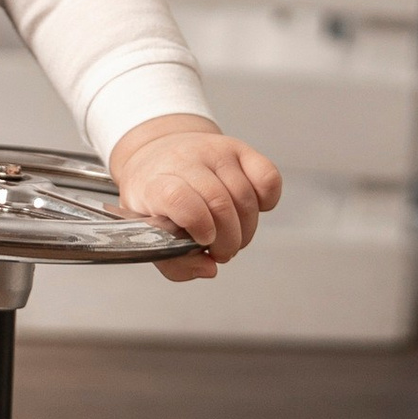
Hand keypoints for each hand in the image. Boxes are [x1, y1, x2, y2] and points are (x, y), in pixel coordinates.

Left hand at [109, 113, 280, 285]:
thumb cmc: (155, 202)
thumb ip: (175, 264)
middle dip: (227, 241)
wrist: (158, 156)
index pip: (177, 197)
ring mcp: (214, 152)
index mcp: (154, 183)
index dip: (197, 223)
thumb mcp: (149, 236)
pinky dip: (267, 203)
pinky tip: (248, 211)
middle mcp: (185, 161)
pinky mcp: (240, 149)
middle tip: (220, 252)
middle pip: (219, 203)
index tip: (203, 241)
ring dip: (246, 230)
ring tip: (232, 238)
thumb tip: (209, 269)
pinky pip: (268, 178)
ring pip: (245, 196)